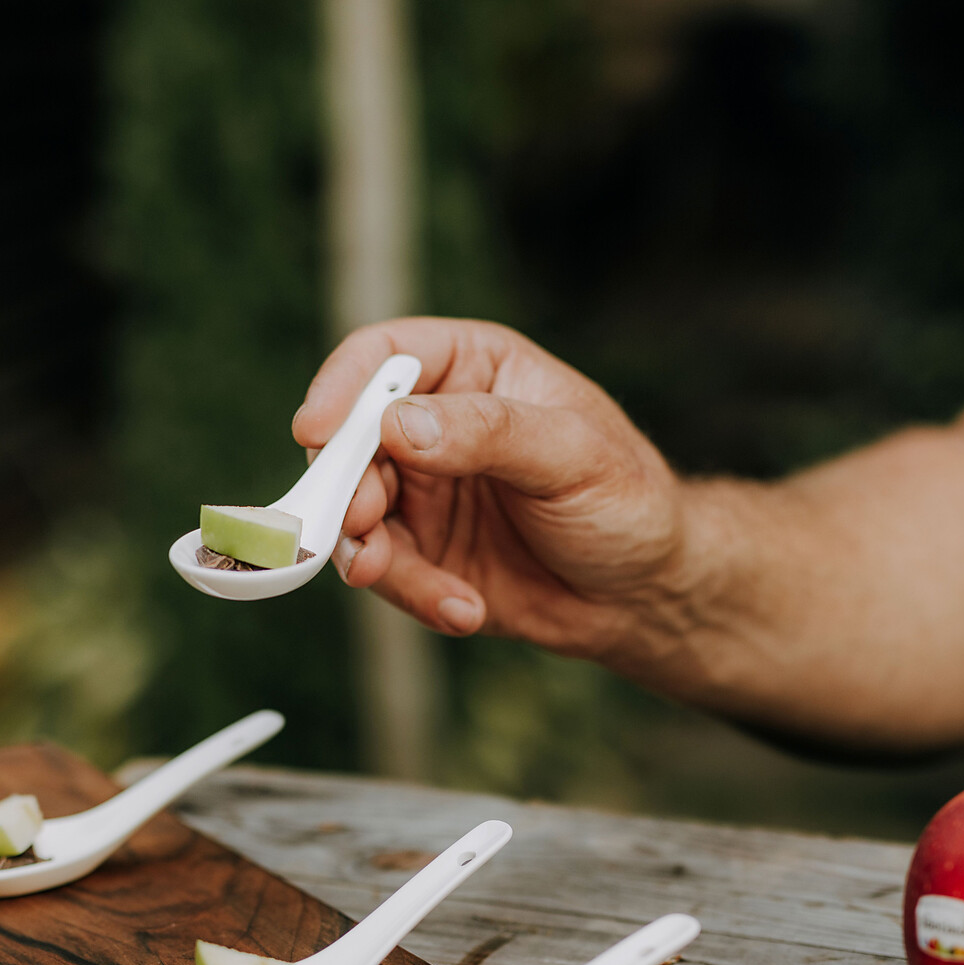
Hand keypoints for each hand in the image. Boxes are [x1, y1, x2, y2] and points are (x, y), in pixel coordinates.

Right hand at [293, 318, 697, 662]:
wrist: (647, 593)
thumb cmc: (627, 500)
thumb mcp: (572, 453)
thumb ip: (488, 432)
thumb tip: (399, 425)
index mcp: (472, 371)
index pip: (382, 356)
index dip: (340, 386)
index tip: (316, 431)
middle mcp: (434, 427)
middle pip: (348, 442)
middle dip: (346, 487)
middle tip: (359, 525)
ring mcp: (423, 494)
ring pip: (354, 514)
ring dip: (366, 550)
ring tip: (388, 575)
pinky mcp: (422, 557)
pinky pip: (387, 573)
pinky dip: (413, 594)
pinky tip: (463, 609)